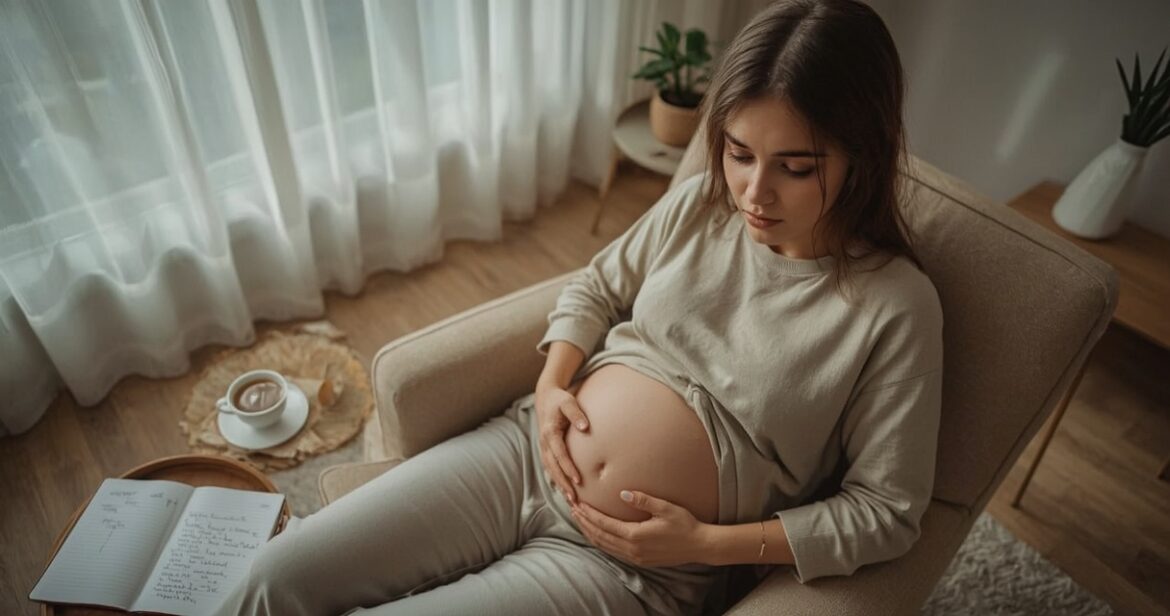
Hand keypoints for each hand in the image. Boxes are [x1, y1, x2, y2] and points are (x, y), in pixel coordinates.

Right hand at [535, 385, 588, 503]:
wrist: (545, 397)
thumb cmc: (560, 400)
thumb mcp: (568, 402)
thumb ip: (577, 414)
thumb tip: (585, 427)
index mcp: (550, 433)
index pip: (560, 455)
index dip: (568, 468)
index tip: (578, 480)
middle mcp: (544, 443)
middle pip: (553, 468)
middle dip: (563, 484)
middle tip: (574, 500)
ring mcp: (544, 448)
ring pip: (551, 471)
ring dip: (560, 486)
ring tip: (571, 501)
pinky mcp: (546, 450)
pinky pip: (551, 468)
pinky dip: (558, 480)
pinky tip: (566, 491)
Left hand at [571, 490, 708, 567]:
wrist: (699, 545)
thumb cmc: (684, 524)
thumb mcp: (665, 508)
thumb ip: (643, 500)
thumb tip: (623, 493)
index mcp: (635, 536)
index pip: (604, 524)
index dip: (589, 514)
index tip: (578, 504)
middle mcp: (632, 549)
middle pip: (599, 536)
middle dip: (584, 523)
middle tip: (573, 509)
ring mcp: (635, 557)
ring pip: (604, 546)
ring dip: (590, 533)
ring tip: (580, 520)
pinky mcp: (640, 560)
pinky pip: (613, 551)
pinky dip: (601, 541)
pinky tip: (598, 533)